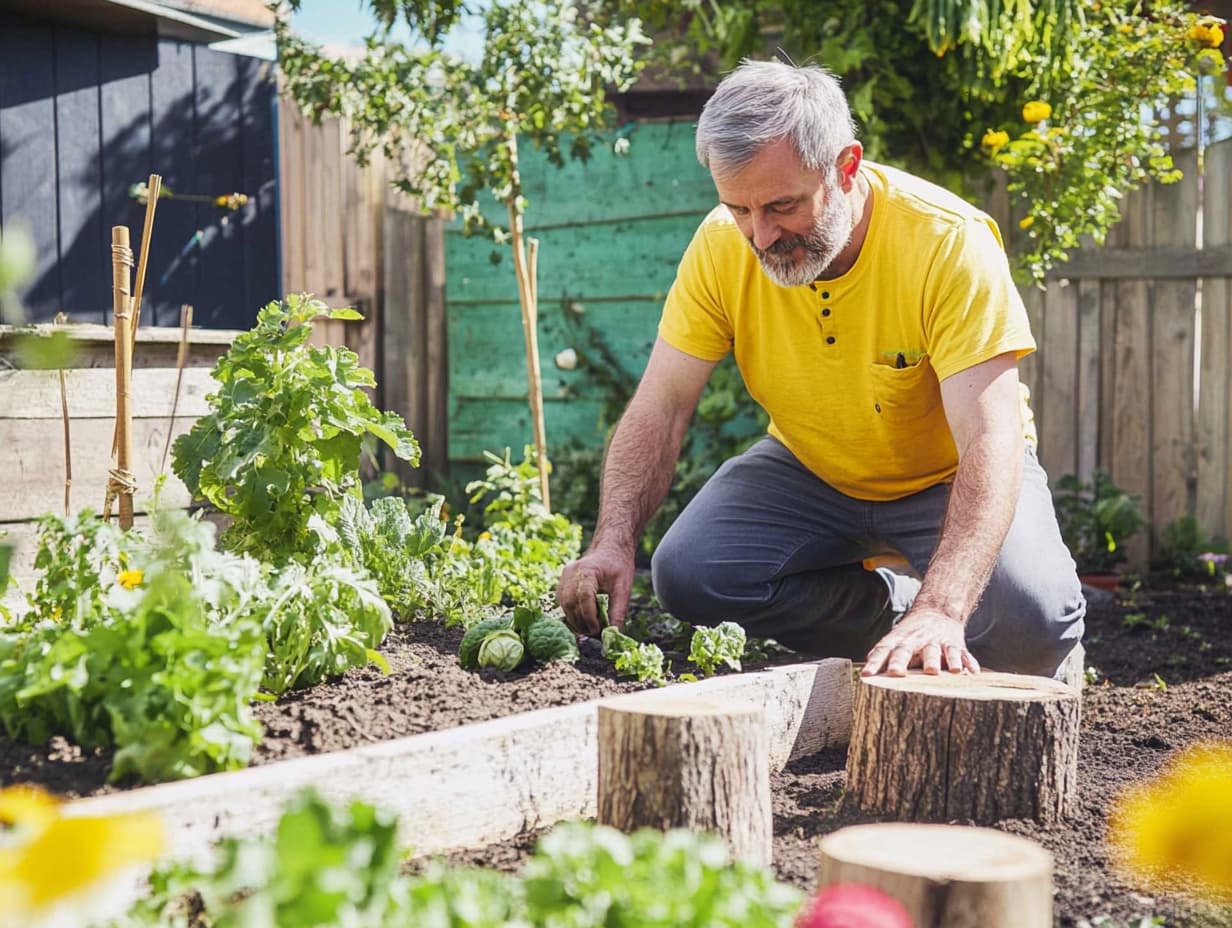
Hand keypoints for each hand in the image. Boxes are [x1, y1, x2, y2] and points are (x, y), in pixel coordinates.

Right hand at [557, 545, 634, 635]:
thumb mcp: (623, 588)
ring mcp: (564, 577)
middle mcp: (571, 572)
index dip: (589, 616)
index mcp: (587, 570)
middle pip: (571, 603)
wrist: (610, 550)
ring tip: (591, 629)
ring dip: (576, 621)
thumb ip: (618, 611)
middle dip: (582, 622)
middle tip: (596, 634)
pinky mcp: (562, 583)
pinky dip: (572, 614)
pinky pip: (563, 603)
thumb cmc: (618, 566)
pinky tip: (584, 621)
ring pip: (564, 605)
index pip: (584, 596)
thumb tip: (613, 634)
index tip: (598, 630)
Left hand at [860, 607, 979, 676]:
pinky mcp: (955, 644)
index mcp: (899, 640)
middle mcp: (917, 640)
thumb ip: (883, 655)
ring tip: (933, 672)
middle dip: (900, 661)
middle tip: (895, 672)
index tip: (866, 675)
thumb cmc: (912, 634)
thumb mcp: (895, 640)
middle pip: (906, 650)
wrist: (938, 610)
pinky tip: (970, 672)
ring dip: (934, 661)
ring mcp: (937, 641)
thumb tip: (865, 673)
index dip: (874, 662)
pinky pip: (962, 654)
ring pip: (935, 651)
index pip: (883, 650)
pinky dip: (967, 662)